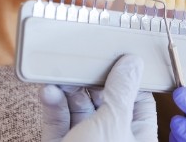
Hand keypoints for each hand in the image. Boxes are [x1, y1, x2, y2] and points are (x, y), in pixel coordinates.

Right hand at [39, 54, 156, 141]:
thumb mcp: (113, 124)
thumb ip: (121, 91)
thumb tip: (134, 61)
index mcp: (137, 137)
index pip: (137, 99)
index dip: (127, 76)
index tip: (115, 52)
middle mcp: (113, 140)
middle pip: (105, 100)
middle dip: (91, 80)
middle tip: (80, 60)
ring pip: (79, 109)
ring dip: (69, 90)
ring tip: (60, 74)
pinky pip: (58, 122)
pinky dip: (53, 106)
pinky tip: (48, 91)